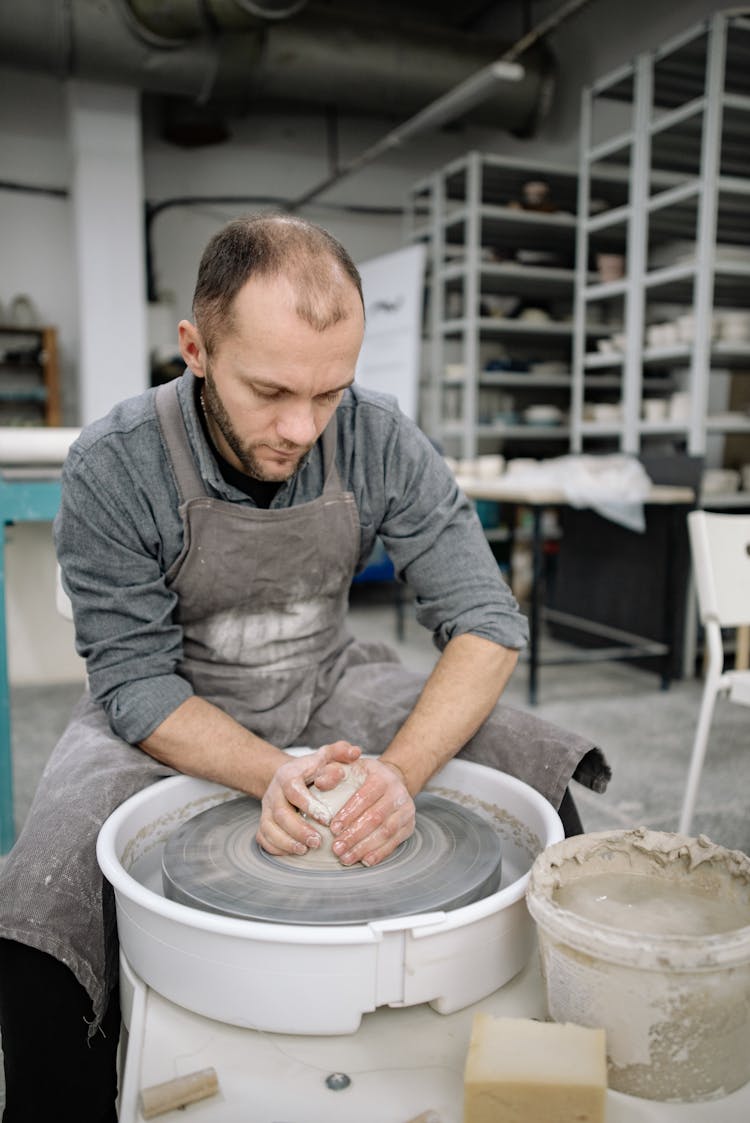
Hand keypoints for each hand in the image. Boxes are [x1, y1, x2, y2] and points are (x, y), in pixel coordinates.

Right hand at [256, 741, 360, 856]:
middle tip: (318, 842)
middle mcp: (273, 792)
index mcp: (288, 775)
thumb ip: (340, 752)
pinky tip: (294, 853)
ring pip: (268, 828)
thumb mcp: (326, 757)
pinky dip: (276, 848)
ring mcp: (266, 809)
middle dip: (298, 830)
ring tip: (305, 850)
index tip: (327, 818)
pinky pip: (263, 838)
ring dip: (286, 842)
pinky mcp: (264, 822)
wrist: (289, 778)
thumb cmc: (313, 769)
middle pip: (280, 813)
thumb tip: (356, 752)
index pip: (293, 790)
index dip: (308, 805)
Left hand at [328, 758, 415, 866]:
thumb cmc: (364, 776)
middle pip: (375, 817)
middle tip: (337, 848)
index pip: (364, 797)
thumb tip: (321, 783)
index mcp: (381, 777)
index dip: (349, 814)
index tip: (333, 829)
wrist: (392, 779)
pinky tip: (365, 860)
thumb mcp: (347, 767)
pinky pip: (395, 842)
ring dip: (364, 847)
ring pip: (386, 832)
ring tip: (346, 858)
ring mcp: (406, 810)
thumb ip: (331, 772)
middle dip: (354, 836)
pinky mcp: (408, 825)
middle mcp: (397, 792)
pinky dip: (380, 853)